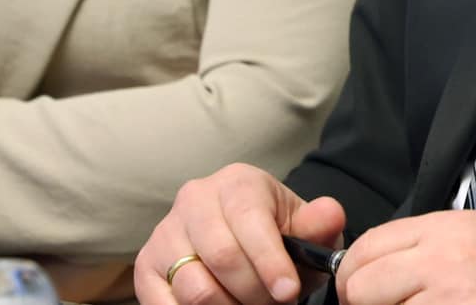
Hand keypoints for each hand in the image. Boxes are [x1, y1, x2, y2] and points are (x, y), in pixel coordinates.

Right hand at [133, 163, 344, 304]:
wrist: (242, 240)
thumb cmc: (276, 235)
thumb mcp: (302, 228)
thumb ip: (318, 225)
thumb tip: (330, 215)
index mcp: (236, 183)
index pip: (250, 221)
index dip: (271, 262)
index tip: (289, 293)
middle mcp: (194, 199)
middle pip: (222, 258)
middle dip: (254, 293)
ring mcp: (165, 233)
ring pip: (194, 286)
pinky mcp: (145, 266)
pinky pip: (165, 304)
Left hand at [335, 210, 475, 304]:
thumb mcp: (466, 232)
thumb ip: (418, 243)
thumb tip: (364, 267)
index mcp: (442, 229)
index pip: (366, 247)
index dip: (350, 273)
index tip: (355, 288)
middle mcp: (443, 262)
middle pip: (363, 286)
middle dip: (365, 302)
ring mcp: (452, 299)